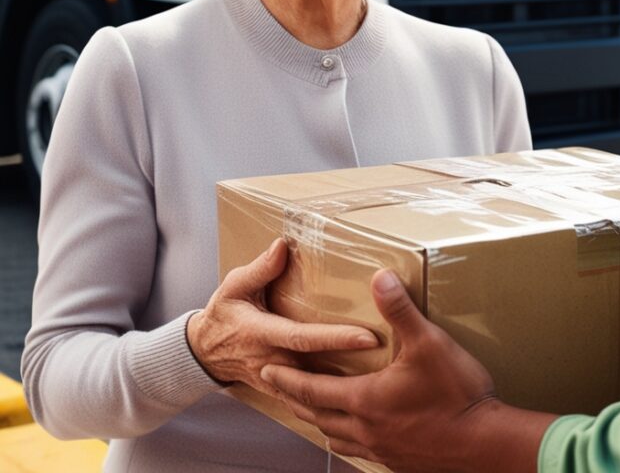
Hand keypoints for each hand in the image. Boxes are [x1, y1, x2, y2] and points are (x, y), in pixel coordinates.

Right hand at [187, 238, 377, 393]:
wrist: (204, 352)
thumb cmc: (223, 314)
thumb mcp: (234, 286)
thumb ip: (260, 269)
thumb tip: (283, 246)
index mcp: (262, 334)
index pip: (304, 338)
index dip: (335, 338)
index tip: (366, 336)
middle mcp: (271, 362)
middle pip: (318, 366)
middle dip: (353, 364)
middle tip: (388, 356)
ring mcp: (276, 381)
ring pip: (315, 389)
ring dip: (346, 386)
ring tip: (383, 378)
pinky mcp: (280, 390)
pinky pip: (308, 399)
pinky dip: (331, 400)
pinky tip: (357, 397)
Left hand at [261, 269, 554, 471]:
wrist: (482, 444)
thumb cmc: (455, 395)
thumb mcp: (428, 343)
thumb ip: (400, 310)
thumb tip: (380, 278)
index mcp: (364, 400)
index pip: (312, 388)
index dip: (287, 378)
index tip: (265, 370)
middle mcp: (365, 428)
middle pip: (316, 414)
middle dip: (295, 398)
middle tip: (277, 386)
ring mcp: (381, 448)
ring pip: (336, 436)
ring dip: (319, 420)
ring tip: (314, 407)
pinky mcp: (399, 459)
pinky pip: (360, 449)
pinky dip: (348, 437)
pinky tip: (360, 430)